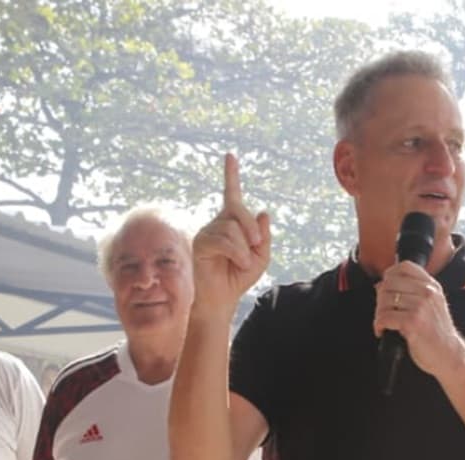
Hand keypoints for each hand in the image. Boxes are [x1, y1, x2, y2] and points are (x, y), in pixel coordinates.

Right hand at [191, 153, 271, 316]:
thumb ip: (263, 236)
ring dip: (244, 247)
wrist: (221, 299)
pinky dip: (237, 252)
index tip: (231, 156)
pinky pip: (224, 240)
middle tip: (257, 243)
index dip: (231, 175)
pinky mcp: (200, 243)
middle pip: (238, 210)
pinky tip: (238, 263)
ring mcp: (207, 232)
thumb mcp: (260, 257)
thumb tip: (263, 212)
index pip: (232, 195)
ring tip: (242, 262)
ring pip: (232, 228)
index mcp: (231, 223)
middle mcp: (217, 223)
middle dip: (252, 227)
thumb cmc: (238, 277)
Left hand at [373, 262, 464, 377]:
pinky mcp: (413, 322)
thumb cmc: (438, 334)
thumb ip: (412, 292)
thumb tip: (380, 285)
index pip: (405, 266)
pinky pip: (385, 317)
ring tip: (383, 323)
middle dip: (380, 298)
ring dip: (379, 313)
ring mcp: (421, 307)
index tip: (385, 286)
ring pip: (385, 300)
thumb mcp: (432, 306)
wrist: (449, 355)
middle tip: (383, 311)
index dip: (390, 273)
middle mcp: (428, 293)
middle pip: (390, 282)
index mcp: (432, 287)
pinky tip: (383, 331)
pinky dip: (379, 325)